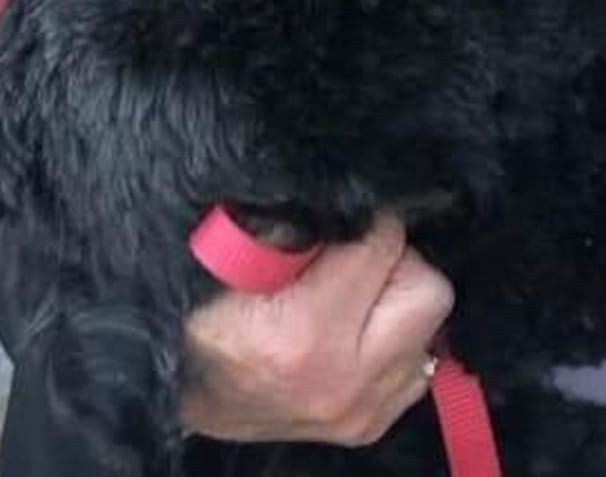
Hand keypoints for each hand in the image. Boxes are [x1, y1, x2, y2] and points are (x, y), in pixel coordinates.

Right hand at [182, 216, 453, 444]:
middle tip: (353, 253)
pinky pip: (419, 363)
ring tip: (350, 292)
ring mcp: (358, 414)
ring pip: (430, 326)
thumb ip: (299, 213)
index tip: (339, 213)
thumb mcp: (233, 245)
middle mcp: (342, 382)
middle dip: (395, 260)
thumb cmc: (200, 304)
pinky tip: (356, 327)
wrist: (176, 381)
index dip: (363, 214)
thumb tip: (354, 177)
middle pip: (428, 290)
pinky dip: (395, 338)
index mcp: (303, 333)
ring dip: (397, 301)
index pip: (384, 240)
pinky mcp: (365, 428)